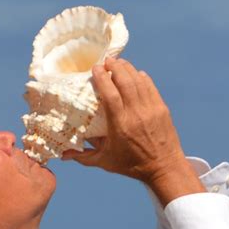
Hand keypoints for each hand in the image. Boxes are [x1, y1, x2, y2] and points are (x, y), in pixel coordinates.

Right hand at [63, 58, 204, 205]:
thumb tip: (63, 155)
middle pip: (125, 81)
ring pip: (138, 81)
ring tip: (118, 63)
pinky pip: (150, 86)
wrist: (164, 168)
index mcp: (120, 126)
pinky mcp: (161, 108)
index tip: (95, 68)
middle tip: (106, 61)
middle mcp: (136, 114)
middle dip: (115, 67)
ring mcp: (151, 110)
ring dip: (127, 69)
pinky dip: (141, 77)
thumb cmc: (132, 166)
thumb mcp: (105, 162)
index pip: (111, 94)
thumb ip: (83, 157)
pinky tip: (135, 73)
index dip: (102, 78)